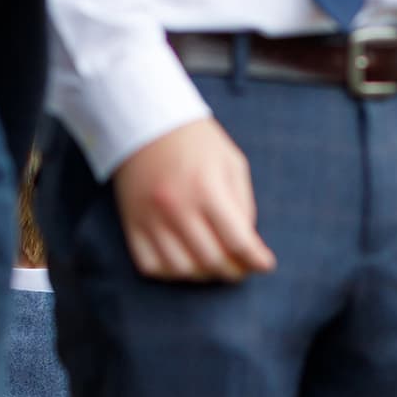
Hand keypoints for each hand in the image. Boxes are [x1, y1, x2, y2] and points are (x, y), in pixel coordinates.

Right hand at [111, 118, 277, 281]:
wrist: (146, 122)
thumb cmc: (197, 143)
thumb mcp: (231, 163)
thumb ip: (243, 205)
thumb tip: (247, 247)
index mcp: (207, 188)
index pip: (238, 241)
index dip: (256, 260)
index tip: (265, 265)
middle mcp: (177, 207)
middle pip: (212, 261)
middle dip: (233, 271)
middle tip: (241, 268)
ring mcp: (151, 218)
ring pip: (182, 270)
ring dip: (204, 275)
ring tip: (214, 263)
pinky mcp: (132, 224)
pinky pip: (151, 266)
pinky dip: (171, 271)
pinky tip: (184, 260)